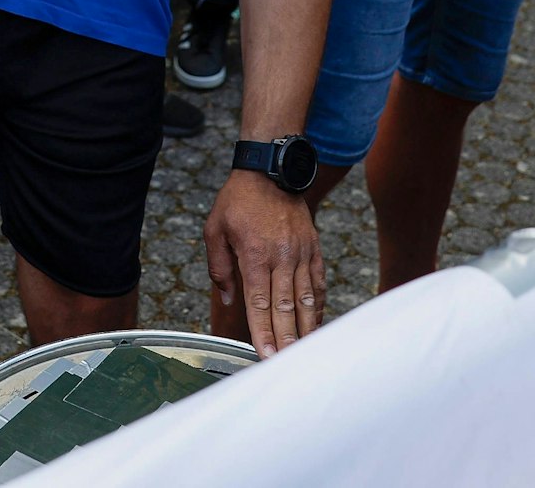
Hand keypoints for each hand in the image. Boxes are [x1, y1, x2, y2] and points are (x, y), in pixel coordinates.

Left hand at [204, 172, 323, 357]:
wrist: (270, 169)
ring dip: (306, 327)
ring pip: (306, 298)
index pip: (259, 304)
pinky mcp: (313, 247)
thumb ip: (219, 268)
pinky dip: (319, 304)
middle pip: (285, 307)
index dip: (263, 333)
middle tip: (288, 364)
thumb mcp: (214, 229)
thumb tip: (227, 299)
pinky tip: (317, 322)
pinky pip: (319, 281)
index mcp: (254, 255)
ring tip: (306, 352)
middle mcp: (280, 257)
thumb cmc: (238, 200)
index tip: (266, 356)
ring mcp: (300, 253)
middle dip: (286, 340)